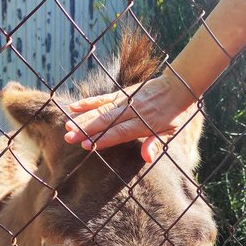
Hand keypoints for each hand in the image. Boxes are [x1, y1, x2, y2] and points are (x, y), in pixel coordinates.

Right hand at [64, 75, 189, 163]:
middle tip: (69, 138)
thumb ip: (156, 144)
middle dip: (86, 130)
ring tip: (67, 127)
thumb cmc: (175, 115)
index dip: (102, 138)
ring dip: (83, 118)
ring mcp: (125, 101)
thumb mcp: (172, 133)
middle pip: (105, 121)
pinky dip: (88, 102)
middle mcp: (131, 111)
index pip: (119, 132)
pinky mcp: (121, 94)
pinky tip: (74, 107)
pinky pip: (102, 98)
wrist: (178, 87)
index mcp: (143, 123)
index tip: (86, 145)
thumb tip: (147, 158)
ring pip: (100, 109)